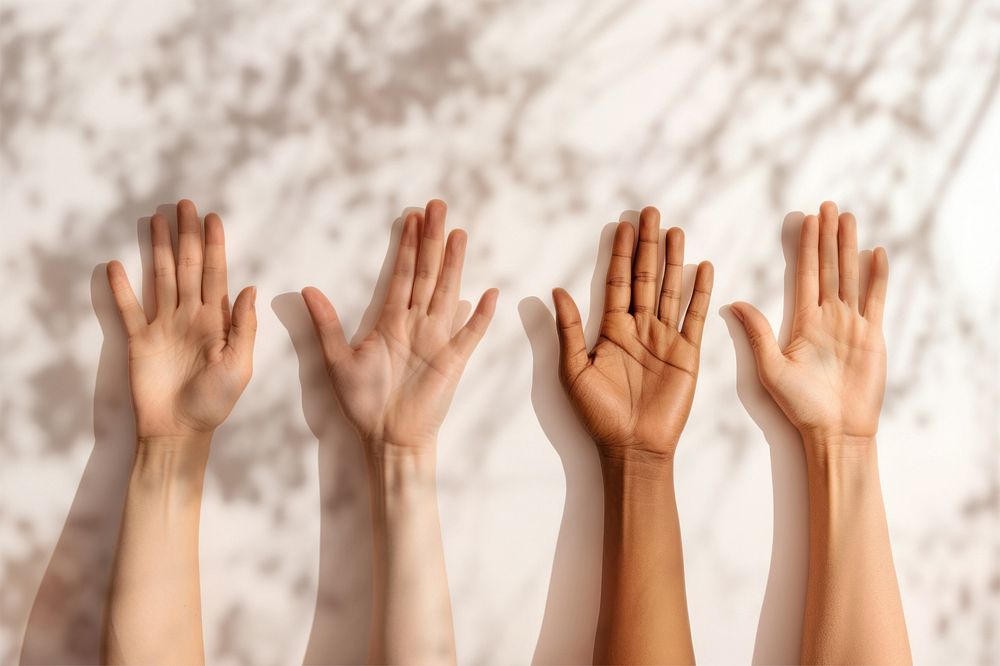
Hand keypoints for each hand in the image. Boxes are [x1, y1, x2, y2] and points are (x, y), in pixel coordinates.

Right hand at [107, 199, 256, 440]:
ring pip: (161, 278)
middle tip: (185, 204)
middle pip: (188, 267)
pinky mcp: (138, 341)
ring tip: (155, 220)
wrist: (180, 430)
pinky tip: (115, 265)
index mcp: (216, 320)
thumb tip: (248, 288)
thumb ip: (243, 326)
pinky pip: (128, 309)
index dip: (214, 246)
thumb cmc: (215, 401)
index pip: (216, 274)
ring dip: (157, 250)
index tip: (213, 218)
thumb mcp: (240, 365)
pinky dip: (121, 288)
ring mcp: (163, 326)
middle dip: (187, 236)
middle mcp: (189, 316)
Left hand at [302, 199, 497, 453]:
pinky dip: (479, 316)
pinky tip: (489, 294)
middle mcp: (416, 323)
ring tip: (459, 234)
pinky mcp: (452, 361)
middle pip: (427, 273)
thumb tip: (307, 290)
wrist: (387, 436)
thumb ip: (326, 325)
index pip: (402, 274)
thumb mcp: (337, 360)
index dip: (408, 245)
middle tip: (437, 205)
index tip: (412, 216)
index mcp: (390, 321)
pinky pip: (469, 334)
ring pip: (447, 292)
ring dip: (454, 264)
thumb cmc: (363, 402)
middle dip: (432, 240)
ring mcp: (437, 339)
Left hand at [553, 207, 713, 459]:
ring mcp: (664, 339)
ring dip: (672, 260)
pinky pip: (694, 316)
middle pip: (644, 277)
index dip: (619, 254)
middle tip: (650, 213)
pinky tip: (702, 268)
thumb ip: (569, 330)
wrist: (632, 446)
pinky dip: (699, 292)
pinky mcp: (687, 353)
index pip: (617, 282)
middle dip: (647, 245)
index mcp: (611, 331)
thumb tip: (557, 290)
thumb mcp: (574, 370)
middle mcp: (639, 329)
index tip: (622, 225)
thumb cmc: (599, 414)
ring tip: (675, 231)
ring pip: (668, 290)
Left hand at [731, 201, 888, 445]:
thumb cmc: (800, 406)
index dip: (804, 247)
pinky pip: (875, 299)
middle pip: (828, 267)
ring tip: (849, 218)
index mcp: (801, 321)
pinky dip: (877, 276)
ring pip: (850, 276)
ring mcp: (851, 324)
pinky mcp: (872, 336)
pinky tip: (877, 253)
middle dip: (827, 237)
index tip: (803, 219)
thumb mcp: (771, 368)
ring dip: (850, 247)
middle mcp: (826, 317)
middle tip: (827, 206)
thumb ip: (757, 332)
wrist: (835, 430)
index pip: (804, 274)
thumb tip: (733, 302)